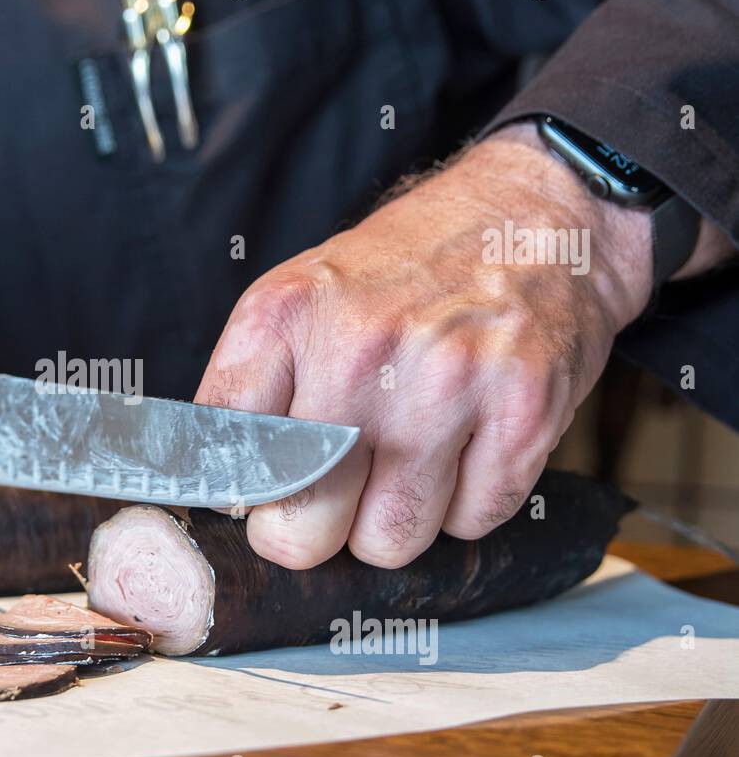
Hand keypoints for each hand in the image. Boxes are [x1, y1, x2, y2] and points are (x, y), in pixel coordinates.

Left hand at [197, 122, 654, 568]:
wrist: (532, 215)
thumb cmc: (405, 274)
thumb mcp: (304, 298)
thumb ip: (257, 391)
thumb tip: (226, 500)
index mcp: (285, 316)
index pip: (225, 459)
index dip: (243, 499)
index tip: (260, 499)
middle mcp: (359, 346)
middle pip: (304, 527)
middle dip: (314, 532)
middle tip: (334, 501)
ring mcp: (447, 380)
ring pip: (390, 541)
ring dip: (395, 522)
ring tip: (407, 461)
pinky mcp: (523, 412)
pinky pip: (471, 523)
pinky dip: (467, 504)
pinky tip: (468, 446)